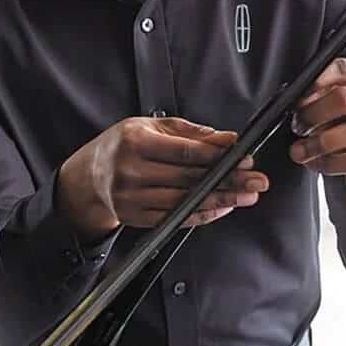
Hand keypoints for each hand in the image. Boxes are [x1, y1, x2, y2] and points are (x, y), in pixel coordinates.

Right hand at [56, 116, 268, 241]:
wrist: (88, 177)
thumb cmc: (121, 146)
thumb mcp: (148, 127)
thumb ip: (188, 131)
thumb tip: (225, 138)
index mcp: (135, 142)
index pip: (184, 151)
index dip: (217, 155)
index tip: (243, 155)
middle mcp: (132, 171)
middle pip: (190, 178)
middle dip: (228, 179)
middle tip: (257, 178)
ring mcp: (133, 198)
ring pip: (186, 201)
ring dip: (221, 199)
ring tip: (247, 195)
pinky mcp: (137, 218)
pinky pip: (176, 218)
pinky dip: (202, 214)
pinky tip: (222, 207)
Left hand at [289, 57, 345, 215]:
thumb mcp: (338, 103)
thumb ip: (319, 96)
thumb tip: (290, 102)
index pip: (342, 69)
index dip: (315, 83)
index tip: (296, 99)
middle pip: (344, 98)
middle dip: (313, 113)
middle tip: (299, 126)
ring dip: (318, 142)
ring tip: (301, 149)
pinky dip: (329, 163)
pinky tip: (317, 162)